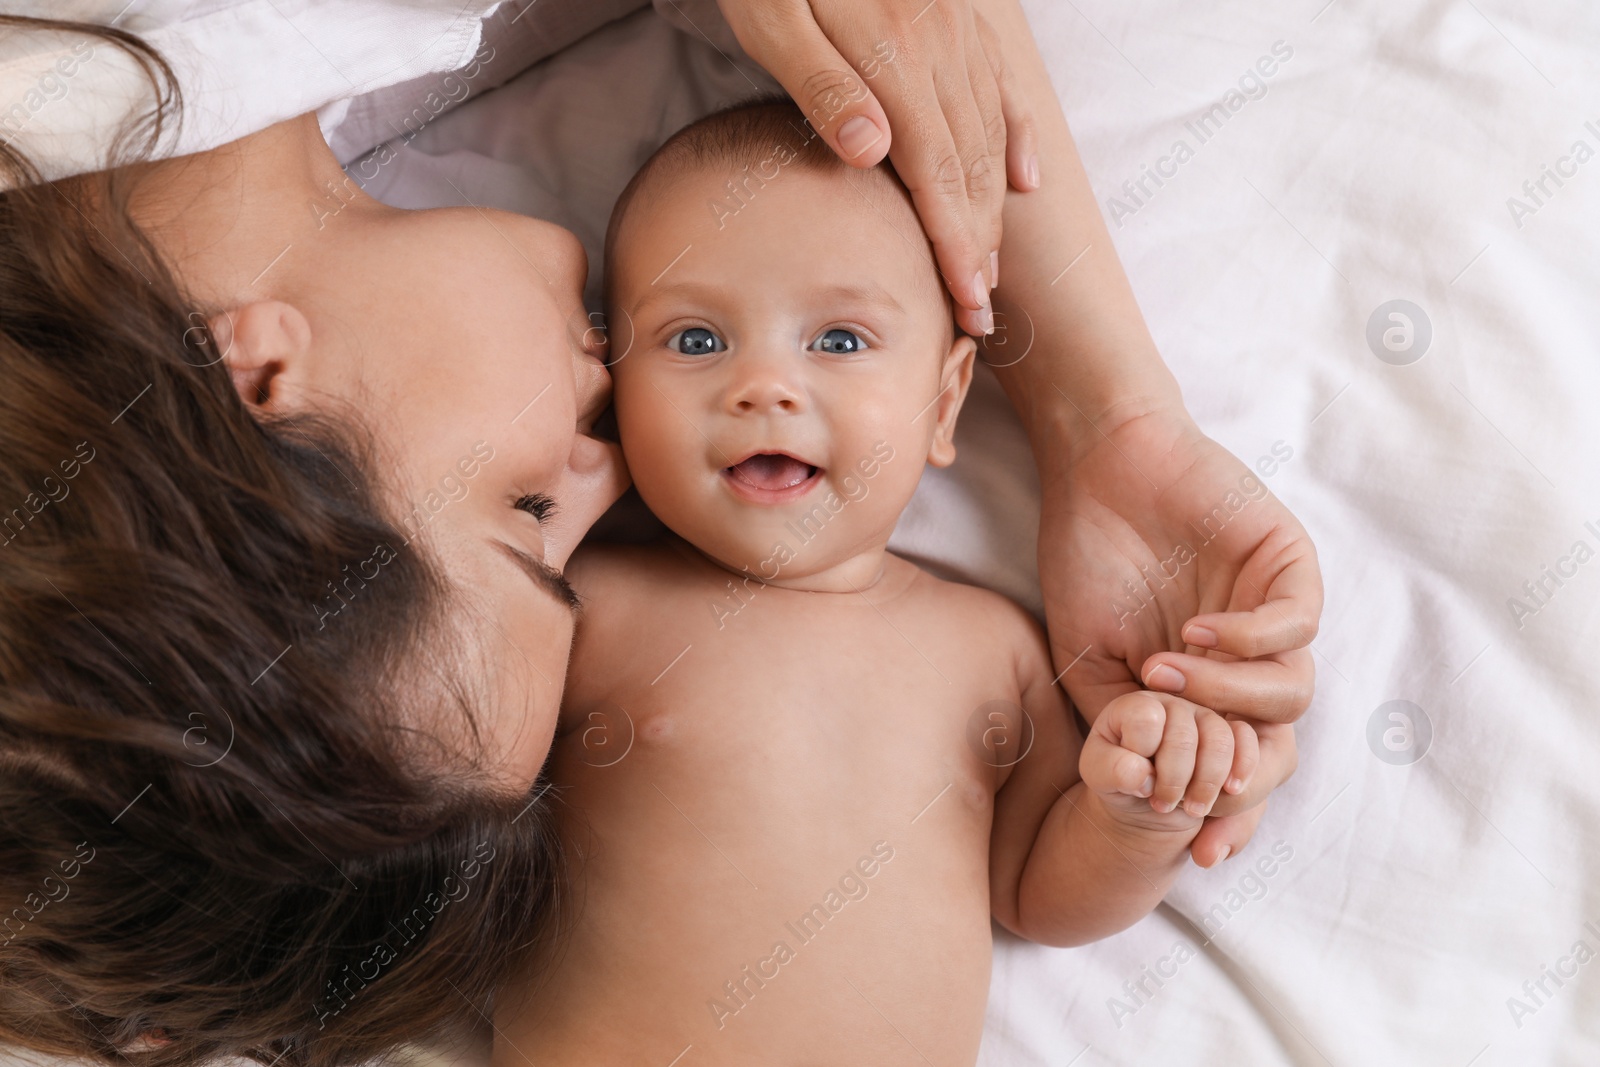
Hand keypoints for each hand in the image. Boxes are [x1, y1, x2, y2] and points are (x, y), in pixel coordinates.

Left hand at [713, 0, 1040, 336]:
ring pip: (990, 133)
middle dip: (979, 245)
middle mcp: (938, 46)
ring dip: (995, 206)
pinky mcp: (957, 14)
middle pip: (970, 165)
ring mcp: (955, 28)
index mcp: (894, 57)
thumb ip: (821, 85)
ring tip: (990, 265)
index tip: (967, 304)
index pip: (936, 175)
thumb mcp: (772, 18)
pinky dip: (1016, 137)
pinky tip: (1024, 181)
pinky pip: (999, 86)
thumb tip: (872, 154)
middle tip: (980, 312)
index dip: (955, 245)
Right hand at [1039, 405, 1317, 863]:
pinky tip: (1193, 631)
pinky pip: (1295, 630)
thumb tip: (1153, 799)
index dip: (1228, 814)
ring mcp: (1275, 615)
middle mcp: (1251, 662)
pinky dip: (1245, 643)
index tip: (1199, 852)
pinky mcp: (1290, 567)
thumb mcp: (1090, 664)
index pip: (1239, 769)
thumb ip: (1127, 728)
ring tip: (1164, 673)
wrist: (1099, 470)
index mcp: (1210, 692)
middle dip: (1244, 780)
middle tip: (1200, 795)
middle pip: (1281, 746)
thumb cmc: (1089, 561)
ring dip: (1226, 696)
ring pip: (1290, 694)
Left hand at [1079, 692, 1254, 856]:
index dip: (1143, 757)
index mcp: (1135, 705)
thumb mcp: (1099, 777)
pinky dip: (1244, 771)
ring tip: (1193, 809)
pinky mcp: (1233, 734)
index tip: (1138, 785)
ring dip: (1207, 783)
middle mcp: (1173, 702)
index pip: (1145, 719)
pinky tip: (1231, 791)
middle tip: (1162, 805)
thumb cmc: (1120, 780)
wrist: (1146, 802)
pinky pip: (1251, 742)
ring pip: (1221, 740)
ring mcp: (1206, 716)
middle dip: (1174, 780)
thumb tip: (1141, 772)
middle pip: (1184, 736)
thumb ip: (1110, 770)